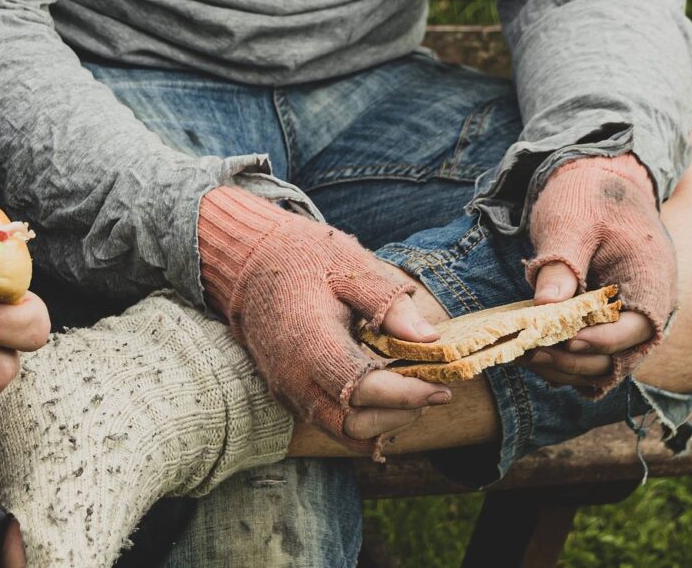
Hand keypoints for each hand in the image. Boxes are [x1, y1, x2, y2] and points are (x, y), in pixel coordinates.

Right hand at [198, 187, 449, 451]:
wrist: (248, 262)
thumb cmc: (303, 259)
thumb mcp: (350, 267)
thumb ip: (389, 305)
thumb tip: (430, 338)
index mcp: (310, 342)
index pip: (364, 389)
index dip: (407, 396)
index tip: (442, 388)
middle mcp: (294, 376)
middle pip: (354, 425)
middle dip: (399, 416)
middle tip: (431, 392)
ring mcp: (287, 388)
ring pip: (340, 432)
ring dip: (382, 424)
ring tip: (411, 397)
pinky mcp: (287, 392)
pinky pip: (327, 422)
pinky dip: (361, 421)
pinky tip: (385, 398)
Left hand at [524, 154, 676, 394]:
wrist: (593, 184)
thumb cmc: (587, 198)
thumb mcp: (572, 224)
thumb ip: (561, 264)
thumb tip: (547, 307)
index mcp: (650, 280)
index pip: (635, 328)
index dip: (600, 340)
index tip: (563, 339)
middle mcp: (643, 307)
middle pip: (617, 357)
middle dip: (573, 360)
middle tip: (529, 352)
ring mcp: (623, 318)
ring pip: (601, 363)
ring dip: (564, 367)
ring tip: (523, 357)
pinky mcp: (601, 322)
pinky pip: (588, 354)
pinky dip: (562, 360)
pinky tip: (530, 354)